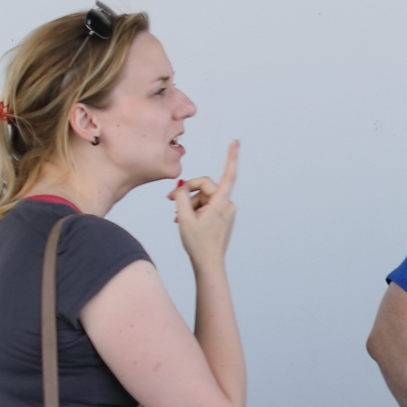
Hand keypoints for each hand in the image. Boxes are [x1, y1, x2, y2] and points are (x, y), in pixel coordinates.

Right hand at [169, 142, 238, 266]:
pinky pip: (205, 205)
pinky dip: (194, 210)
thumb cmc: (198, 243)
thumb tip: (182, 186)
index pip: (228, 175)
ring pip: (202, 197)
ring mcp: (225, 211)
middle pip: (205, 186)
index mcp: (221, 203)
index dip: (231, 157)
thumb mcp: (183, 217)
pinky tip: (184, 221)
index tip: (236, 142)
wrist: (209, 263)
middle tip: (170, 201)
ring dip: (189, 204)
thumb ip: (181, 197)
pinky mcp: (222, 216)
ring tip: (179, 218)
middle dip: (187, 192)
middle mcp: (227, 205)